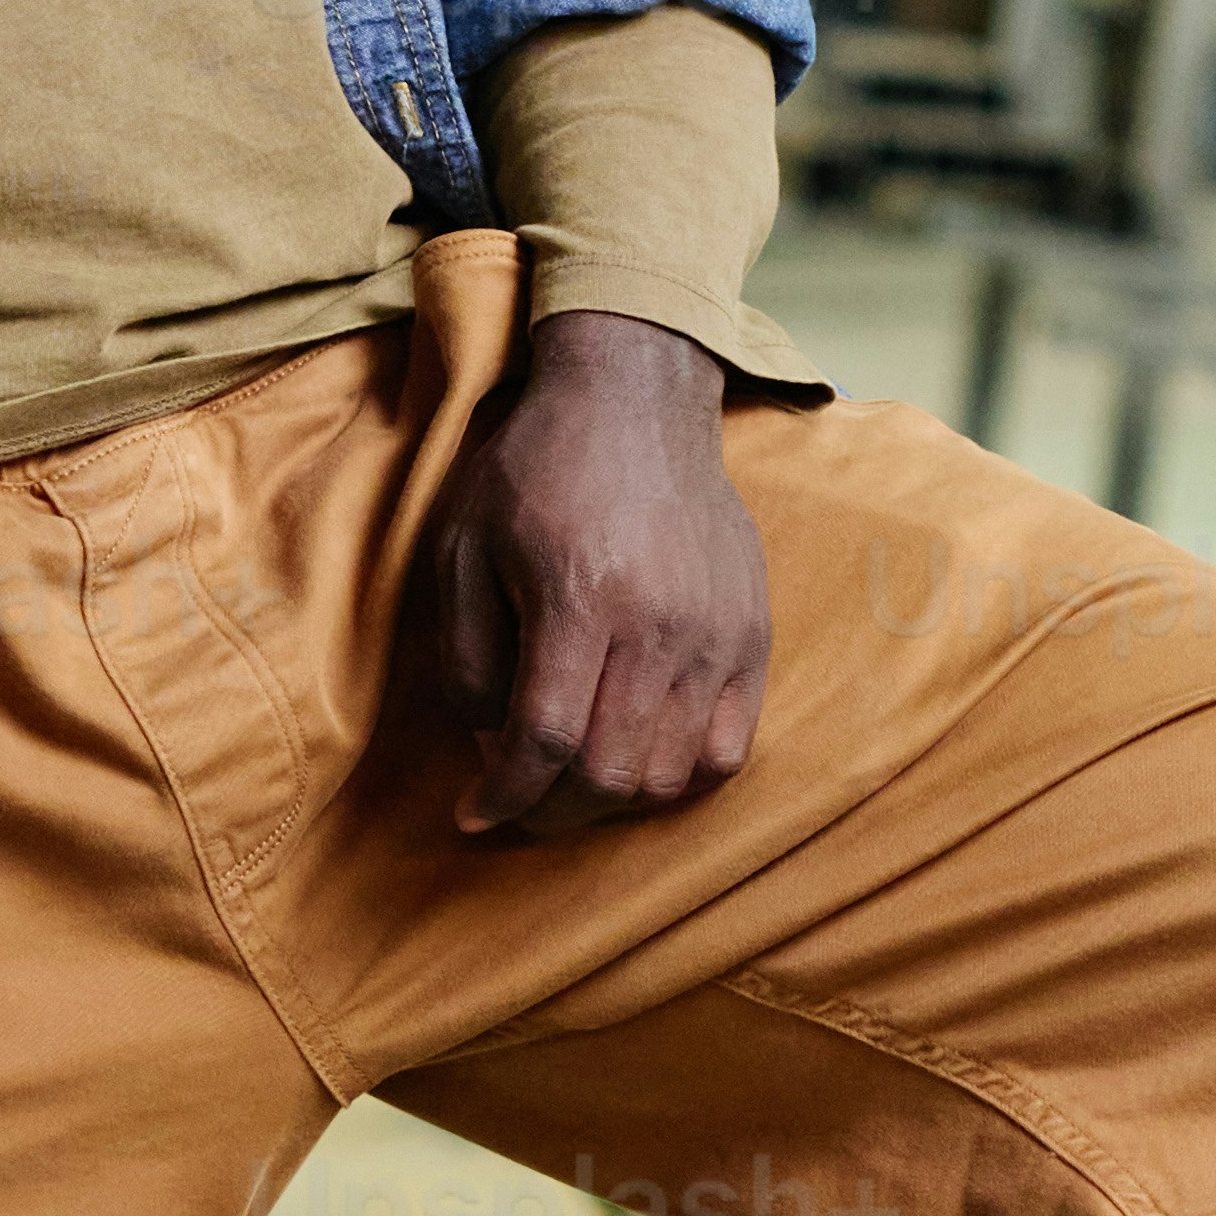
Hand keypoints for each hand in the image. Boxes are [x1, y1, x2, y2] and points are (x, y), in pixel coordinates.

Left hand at [429, 313, 772, 837]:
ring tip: (573, 781)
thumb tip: (493, 749)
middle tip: (521, 802)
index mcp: (581, 598)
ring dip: (612, 800)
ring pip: (670, 775)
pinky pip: (727, 750)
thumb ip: (469, 659)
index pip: (546, 740)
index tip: (475, 814)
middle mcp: (659, 624)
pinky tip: (639, 761)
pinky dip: (679, 778)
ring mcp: (716, 635)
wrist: (637, 401)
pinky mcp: (751, 636)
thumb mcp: (464, 548)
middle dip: (552, 811)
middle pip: (611, 773)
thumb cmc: (538, 470)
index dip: (505, 795)